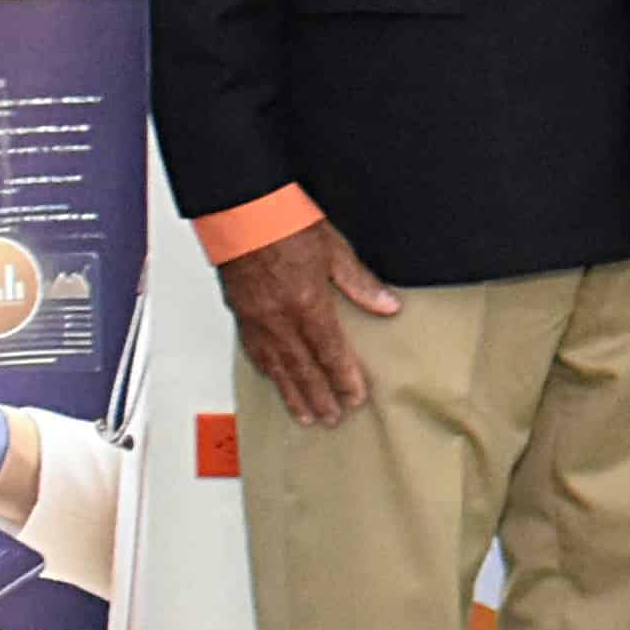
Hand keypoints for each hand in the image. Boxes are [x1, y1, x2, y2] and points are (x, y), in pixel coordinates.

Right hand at [215, 216, 400, 428]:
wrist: (243, 210)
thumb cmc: (285, 222)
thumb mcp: (334, 250)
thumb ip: (361, 283)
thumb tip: (388, 305)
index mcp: (308, 303)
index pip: (331, 352)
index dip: (344, 378)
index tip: (355, 398)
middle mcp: (280, 318)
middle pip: (303, 368)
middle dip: (319, 397)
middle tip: (332, 419)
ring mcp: (257, 318)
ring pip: (277, 367)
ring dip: (292, 394)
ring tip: (305, 416)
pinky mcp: (241, 313)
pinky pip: (254, 352)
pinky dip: (267, 372)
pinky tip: (274, 381)